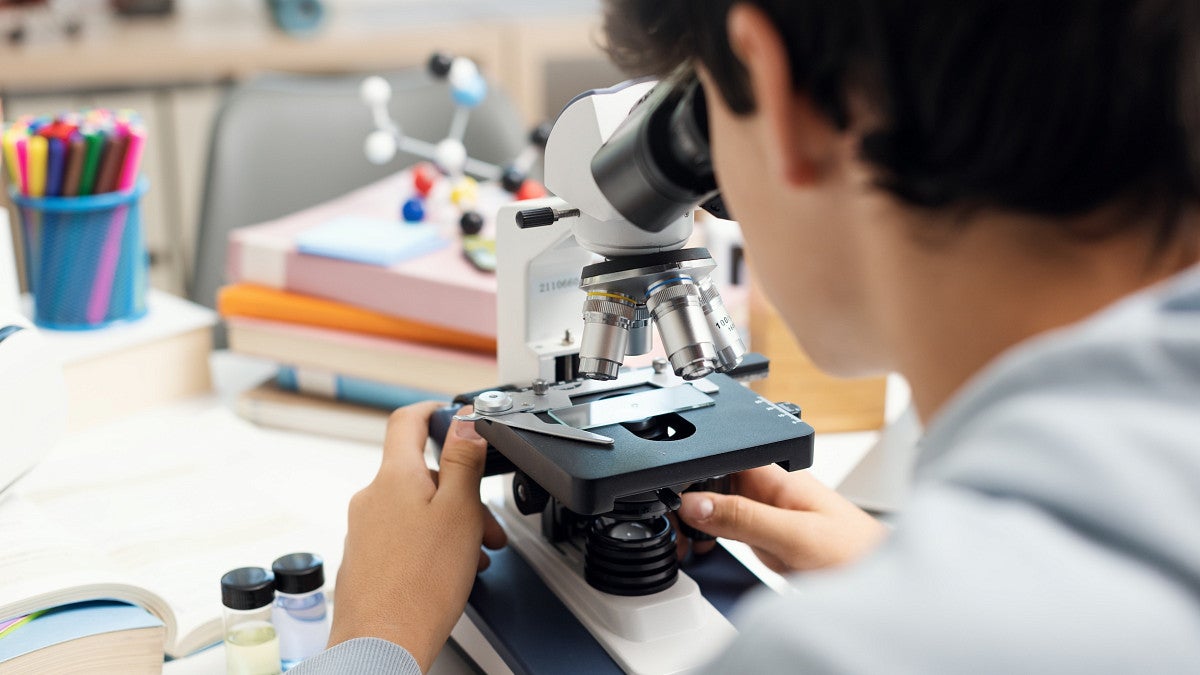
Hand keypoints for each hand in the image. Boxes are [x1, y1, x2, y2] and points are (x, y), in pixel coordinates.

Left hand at [328, 402, 505, 670]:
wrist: (382, 643)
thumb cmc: (419, 586)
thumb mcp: (459, 511)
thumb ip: (463, 460)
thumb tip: (465, 419)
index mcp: (394, 477)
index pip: (406, 421)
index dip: (432, 410)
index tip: (450, 414)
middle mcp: (372, 498)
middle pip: (422, 474)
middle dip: (461, 492)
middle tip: (487, 521)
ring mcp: (365, 529)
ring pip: (416, 509)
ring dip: (451, 524)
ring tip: (474, 554)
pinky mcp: (366, 558)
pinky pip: (404, 537)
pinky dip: (431, 544)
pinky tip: (451, 572)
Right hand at [676, 464, 886, 572]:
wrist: (884, 585)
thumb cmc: (857, 553)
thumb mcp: (794, 536)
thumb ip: (743, 517)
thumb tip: (694, 502)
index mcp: (776, 475)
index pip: (721, 457)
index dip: (692, 472)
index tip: (671, 499)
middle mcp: (769, 490)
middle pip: (713, 481)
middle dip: (688, 501)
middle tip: (675, 531)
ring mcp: (767, 513)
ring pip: (717, 506)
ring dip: (697, 522)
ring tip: (685, 543)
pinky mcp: (767, 536)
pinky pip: (728, 528)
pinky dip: (710, 538)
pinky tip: (704, 549)